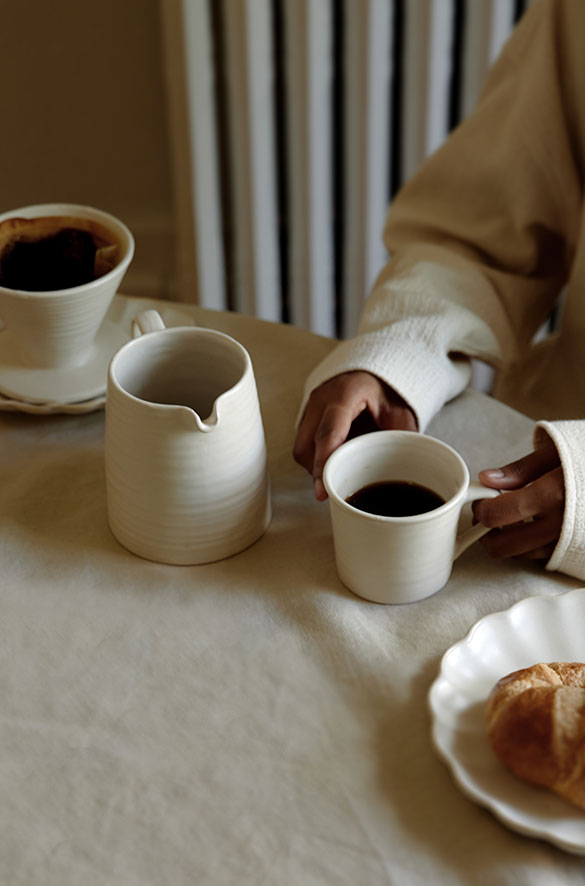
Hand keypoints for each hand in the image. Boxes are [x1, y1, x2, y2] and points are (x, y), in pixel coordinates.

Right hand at [293, 371, 416, 500]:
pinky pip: (303, 445)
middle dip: (318, 472)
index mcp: (345, 393)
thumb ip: (400, 440)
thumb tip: (404, 472)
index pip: (329, 433)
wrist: (372, 376)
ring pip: (301, 449)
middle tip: (335, 491)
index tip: (323, 491)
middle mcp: (322, 398)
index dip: (324, 464)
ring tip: (340, 473)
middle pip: (307, 446)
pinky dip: (316, 460)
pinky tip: (335, 462)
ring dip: (315, 467)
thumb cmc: (387, 393)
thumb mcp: (400, 414)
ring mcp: (310, 406)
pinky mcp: (306, 416)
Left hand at [472, 441, 563, 560]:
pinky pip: (541, 556)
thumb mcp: (555, 452)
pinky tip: (530, 525)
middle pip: (503, 546)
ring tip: (509, 517)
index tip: (481, 500)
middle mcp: (560, 524)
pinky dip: (527, 545)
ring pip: (520, 555)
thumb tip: (487, 479)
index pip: (497, 515)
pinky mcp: (575, 550)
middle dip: (486, 533)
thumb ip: (518, 470)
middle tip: (487, 514)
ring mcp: (569, 541)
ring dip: (506, 540)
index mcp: (552, 495)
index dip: (480, 509)